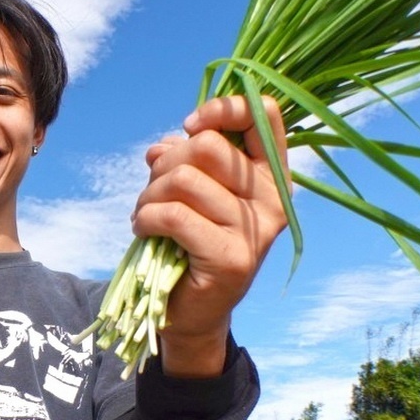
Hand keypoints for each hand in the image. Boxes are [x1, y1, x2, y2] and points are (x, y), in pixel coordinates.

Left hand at [132, 95, 288, 376]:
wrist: (192, 310)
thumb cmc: (190, 242)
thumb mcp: (190, 191)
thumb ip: (184, 160)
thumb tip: (163, 147)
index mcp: (272, 175)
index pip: (264, 114)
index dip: (220, 109)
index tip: (190, 128)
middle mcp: (274, 199)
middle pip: (207, 147)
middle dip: (166, 164)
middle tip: (156, 192)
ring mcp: (256, 230)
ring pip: (184, 180)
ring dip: (150, 195)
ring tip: (147, 215)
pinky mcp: (231, 257)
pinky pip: (173, 215)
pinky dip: (146, 218)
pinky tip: (145, 230)